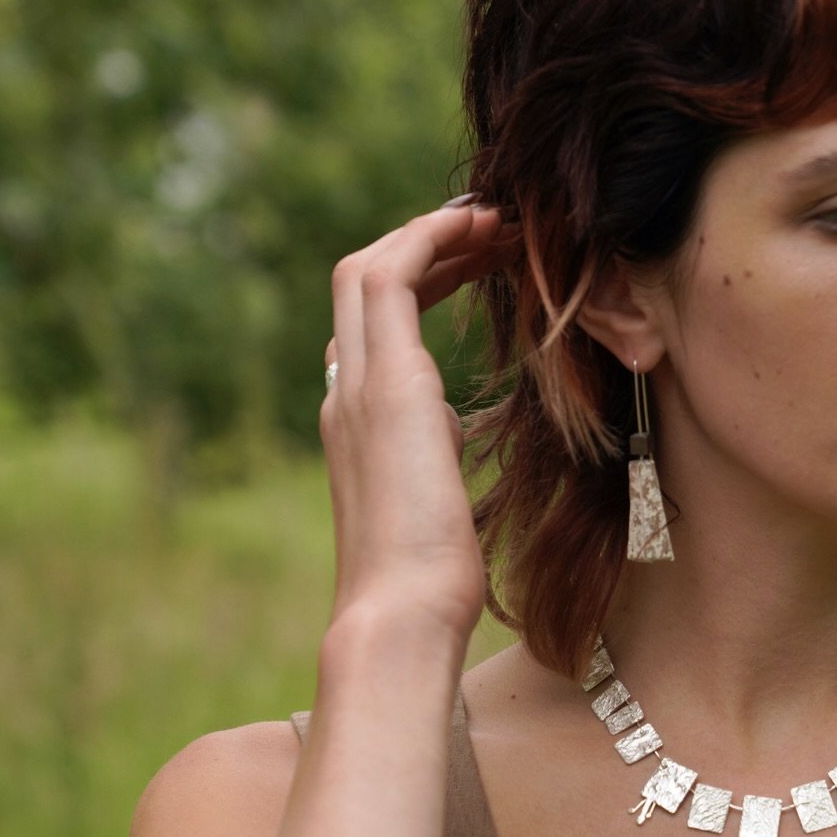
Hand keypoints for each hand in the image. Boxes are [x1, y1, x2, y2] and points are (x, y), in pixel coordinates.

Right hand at [320, 197, 515, 645]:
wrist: (401, 615)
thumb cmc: (429, 582)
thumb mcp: (436, 501)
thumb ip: (435, 454)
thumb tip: (451, 431)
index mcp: (356, 421)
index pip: (375, 324)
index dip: (423, 279)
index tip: (476, 263)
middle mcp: (344, 393)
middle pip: (364, 282)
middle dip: (426, 244)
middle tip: (489, 228)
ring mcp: (355, 386)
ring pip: (367, 268)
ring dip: (430, 234)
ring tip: (492, 220)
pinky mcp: (384, 385)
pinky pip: (390, 277)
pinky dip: (429, 241)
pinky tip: (479, 231)